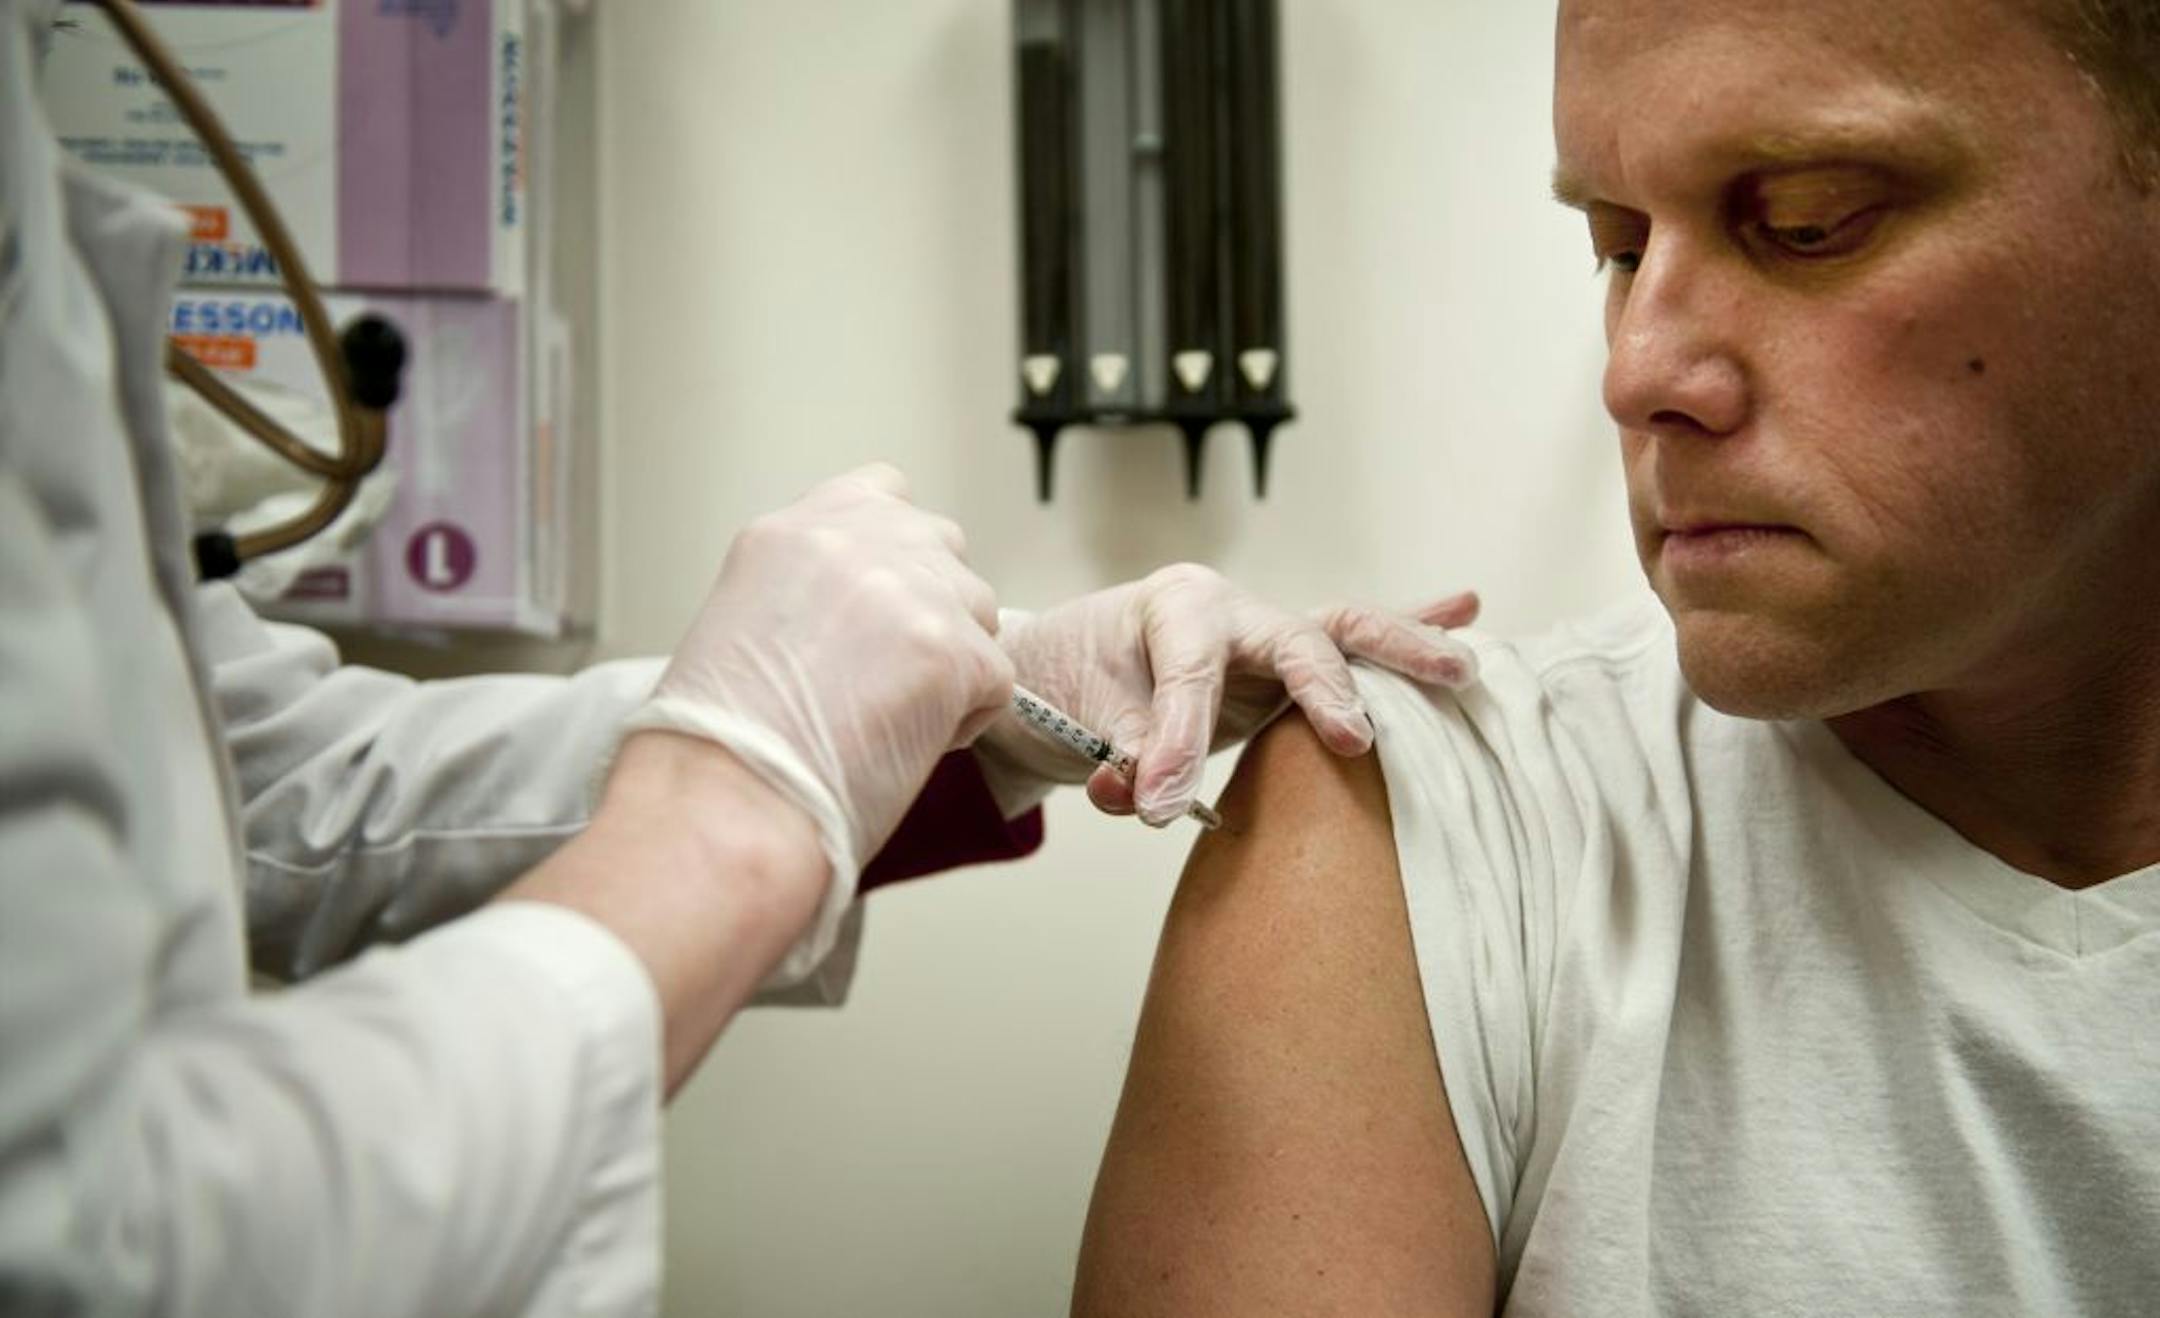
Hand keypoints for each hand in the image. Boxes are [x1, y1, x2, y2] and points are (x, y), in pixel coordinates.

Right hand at [627, 464, 1013, 931]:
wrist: (725, 800)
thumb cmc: (716, 742)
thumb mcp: (744, 618)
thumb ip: (814, 588)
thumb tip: (865, 612)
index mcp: (794, 532)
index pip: (883, 494)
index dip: (895, 554)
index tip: (883, 600)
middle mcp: (857, 541)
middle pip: (941, 549)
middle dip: (930, 605)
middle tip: (886, 674)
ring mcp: (911, 590)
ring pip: (978, 611)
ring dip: (952, 661)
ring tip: (887, 716)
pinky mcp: (955, 649)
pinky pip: (996, 680)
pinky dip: (965, 719)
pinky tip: (903, 745)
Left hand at [974, 564, 1478, 825]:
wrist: (1057, 670)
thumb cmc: (1067, 684)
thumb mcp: (1076, 719)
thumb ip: (1125, 754)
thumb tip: (1151, 797)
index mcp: (1173, 609)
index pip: (1189, 676)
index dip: (1176, 741)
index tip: (1160, 804)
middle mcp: (1231, 610)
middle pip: (1295, 637)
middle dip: (1326, 687)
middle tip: (1352, 740)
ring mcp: (1265, 635)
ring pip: (1344, 633)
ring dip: (1404, 651)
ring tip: (1461, 669)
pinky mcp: (1285, 669)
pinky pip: (1352, 646)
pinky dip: (1408, 629)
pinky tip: (1468, 612)